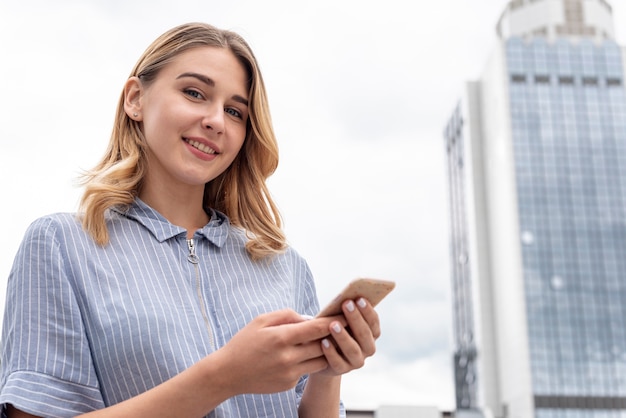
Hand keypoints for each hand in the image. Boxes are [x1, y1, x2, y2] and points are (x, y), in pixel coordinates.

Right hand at [213, 309, 342, 394]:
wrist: (228, 373)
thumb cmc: (244, 343)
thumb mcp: (261, 320)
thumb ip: (287, 315)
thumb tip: (309, 318)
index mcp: (281, 337)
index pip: (316, 329)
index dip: (332, 322)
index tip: (344, 316)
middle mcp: (288, 357)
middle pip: (322, 345)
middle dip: (331, 336)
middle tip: (339, 328)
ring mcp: (289, 374)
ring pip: (319, 361)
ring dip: (323, 351)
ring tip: (322, 341)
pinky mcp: (289, 385)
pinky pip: (307, 371)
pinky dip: (307, 362)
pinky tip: (300, 355)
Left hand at [317, 298, 380, 375]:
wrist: (322, 355)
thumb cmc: (333, 329)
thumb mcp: (340, 319)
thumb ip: (345, 312)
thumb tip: (344, 297)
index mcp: (372, 334)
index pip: (373, 322)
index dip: (367, 311)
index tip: (359, 298)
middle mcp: (368, 348)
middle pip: (364, 334)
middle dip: (356, 318)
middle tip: (346, 304)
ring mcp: (356, 361)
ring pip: (352, 349)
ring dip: (343, 336)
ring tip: (333, 324)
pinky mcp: (342, 370)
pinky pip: (337, 362)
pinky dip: (331, 352)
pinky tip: (323, 342)